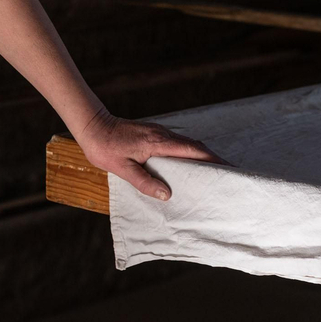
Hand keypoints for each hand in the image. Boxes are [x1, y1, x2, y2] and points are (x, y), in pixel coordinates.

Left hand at [76, 109, 232, 200]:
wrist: (92, 126)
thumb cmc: (104, 148)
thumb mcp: (122, 169)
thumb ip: (144, 181)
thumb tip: (166, 195)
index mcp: (158, 143)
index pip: (192, 150)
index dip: (212, 159)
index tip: (228, 168)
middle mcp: (162, 134)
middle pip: (195, 145)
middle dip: (213, 158)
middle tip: (227, 173)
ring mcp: (158, 131)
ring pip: (187, 143)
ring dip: (201, 155)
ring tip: (212, 171)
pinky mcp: (153, 132)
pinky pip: (177, 142)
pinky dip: (188, 152)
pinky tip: (188, 164)